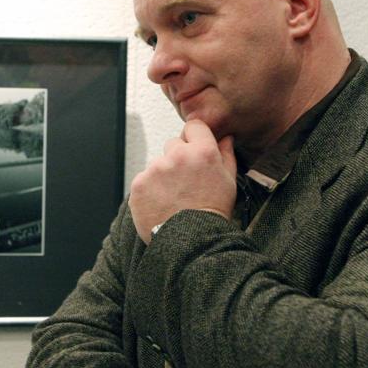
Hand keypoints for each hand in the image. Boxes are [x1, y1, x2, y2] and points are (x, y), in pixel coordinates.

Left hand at [128, 119, 237, 243]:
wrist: (192, 242)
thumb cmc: (212, 212)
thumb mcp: (228, 181)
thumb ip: (225, 154)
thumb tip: (225, 137)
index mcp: (202, 151)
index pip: (193, 126)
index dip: (195, 138)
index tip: (194, 150)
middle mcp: (177, 156)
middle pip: (173, 145)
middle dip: (178, 158)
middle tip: (185, 182)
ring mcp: (155, 169)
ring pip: (158, 164)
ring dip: (163, 175)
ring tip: (174, 198)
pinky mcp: (139, 184)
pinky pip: (144, 180)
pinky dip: (150, 190)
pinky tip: (162, 204)